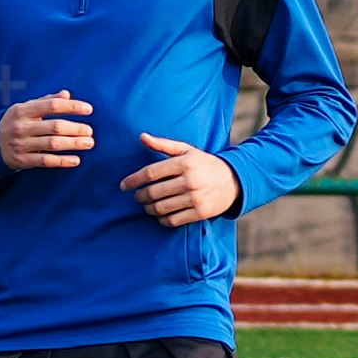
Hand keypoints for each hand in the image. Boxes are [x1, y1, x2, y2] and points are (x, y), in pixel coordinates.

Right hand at [0, 88, 100, 174]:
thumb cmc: (15, 122)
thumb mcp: (26, 108)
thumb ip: (46, 101)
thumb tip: (67, 94)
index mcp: (23, 110)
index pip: (52, 106)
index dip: (72, 107)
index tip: (88, 109)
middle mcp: (21, 127)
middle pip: (54, 126)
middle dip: (75, 128)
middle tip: (90, 131)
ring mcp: (21, 144)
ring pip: (52, 144)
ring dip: (73, 144)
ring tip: (89, 143)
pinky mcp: (22, 160)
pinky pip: (46, 161)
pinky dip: (62, 161)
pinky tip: (76, 160)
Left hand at [117, 135, 236, 230]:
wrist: (233, 180)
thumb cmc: (204, 164)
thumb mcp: (186, 150)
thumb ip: (163, 144)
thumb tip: (141, 137)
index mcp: (184, 163)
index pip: (151, 173)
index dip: (133, 180)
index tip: (123, 185)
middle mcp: (189, 181)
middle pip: (153, 192)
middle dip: (140, 196)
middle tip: (137, 196)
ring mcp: (195, 198)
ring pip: (161, 208)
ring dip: (149, 209)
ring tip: (147, 206)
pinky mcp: (199, 213)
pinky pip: (172, 220)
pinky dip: (162, 219)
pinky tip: (160, 215)